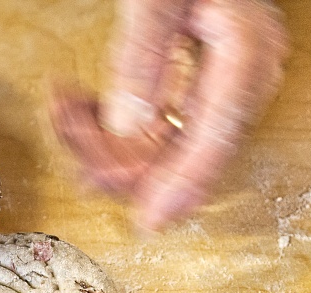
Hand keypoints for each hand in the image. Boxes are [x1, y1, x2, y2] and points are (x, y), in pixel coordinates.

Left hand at [51, 0, 288, 231]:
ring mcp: (220, 78)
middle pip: (185, 146)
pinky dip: (115, 123)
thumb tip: (127, 125)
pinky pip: (157, 119)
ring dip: (109, 140)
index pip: (216, 136)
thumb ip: (143, 55)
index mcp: (246, 53)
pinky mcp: (196, 78)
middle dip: (124, 157)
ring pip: (164, 139)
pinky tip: (80, 110)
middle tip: (74, 147)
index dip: (182, 187)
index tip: (151, 222)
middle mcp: (241, 74)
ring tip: (64, 113)